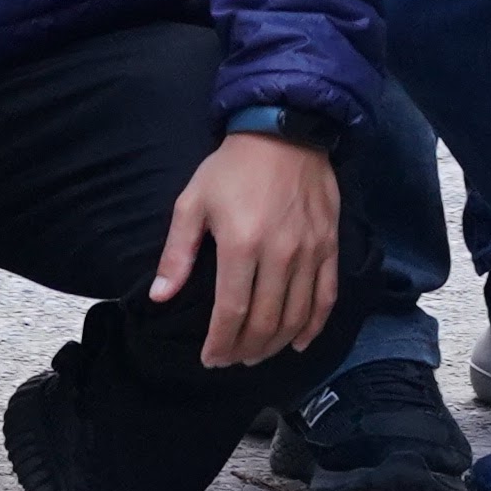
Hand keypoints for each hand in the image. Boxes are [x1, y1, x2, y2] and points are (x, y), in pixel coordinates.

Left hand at [149, 126, 344, 374]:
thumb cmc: (231, 168)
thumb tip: (160, 297)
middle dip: (245, 350)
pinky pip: (326, 296)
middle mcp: (279, 254)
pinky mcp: (329, 246)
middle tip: (232, 360)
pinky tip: (298, 342)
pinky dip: (313, 326)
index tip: (210, 359)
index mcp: (241, 245)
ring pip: (296, 316)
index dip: (220, 343)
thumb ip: (178, 254)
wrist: (284, 130)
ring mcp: (309, 252)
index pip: (231, 313)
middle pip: (265, 321)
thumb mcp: (193, 202)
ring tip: (258, 355)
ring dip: (275, 344)